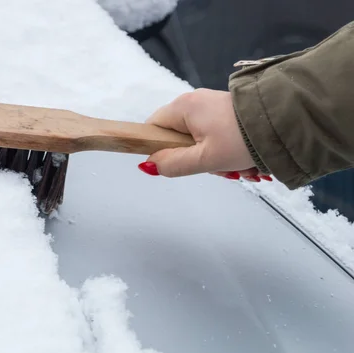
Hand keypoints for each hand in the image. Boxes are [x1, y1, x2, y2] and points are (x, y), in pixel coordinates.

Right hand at [138, 88, 271, 181]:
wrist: (289, 123)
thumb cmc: (242, 141)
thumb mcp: (205, 159)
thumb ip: (173, 164)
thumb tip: (147, 165)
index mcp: (183, 107)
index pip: (153, 127)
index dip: (159, 148)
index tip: (177, 163)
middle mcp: (195, 101)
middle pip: (177, 137)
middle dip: (193, 158)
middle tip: (216, 168)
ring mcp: (213, 106)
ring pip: (198, 140)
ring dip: (214, 159)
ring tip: (235, 168)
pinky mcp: (229, 112)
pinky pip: (215, 136)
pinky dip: (226, 151)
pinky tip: (242, 160)